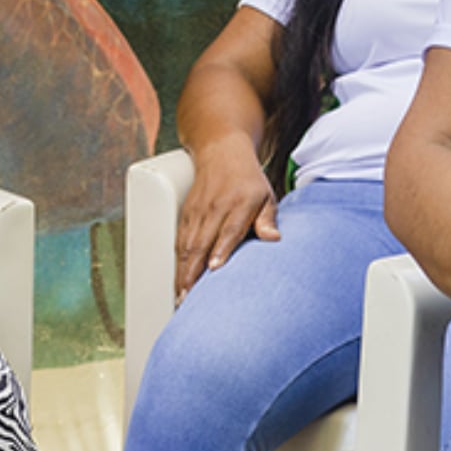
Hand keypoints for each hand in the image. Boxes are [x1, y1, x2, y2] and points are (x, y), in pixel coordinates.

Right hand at [175, 147, 279, 300]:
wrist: (222, 152)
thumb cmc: (248, 180)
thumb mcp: (266, 196)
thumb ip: (268, 218)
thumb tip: (273, 238)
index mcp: (239, 203)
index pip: (228, 229)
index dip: (221, 249)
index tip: (214, 268)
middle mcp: (215, 208)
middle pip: (202, 242)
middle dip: (194, 272)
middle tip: (191, 297)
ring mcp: (197, 211)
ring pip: (187, 244)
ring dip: (183, 271)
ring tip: (181, 296)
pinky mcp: (186, 214)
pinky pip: (179, 240)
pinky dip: (177, 261)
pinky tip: (178, 279)